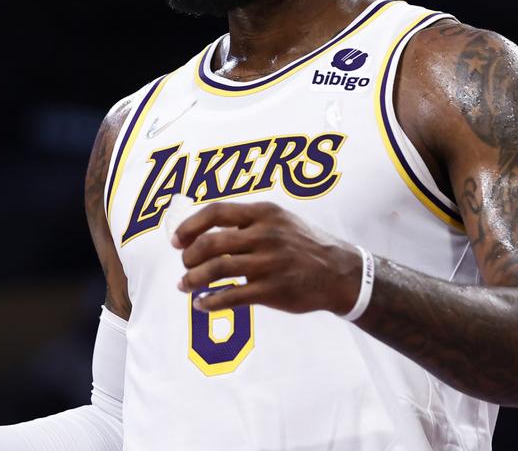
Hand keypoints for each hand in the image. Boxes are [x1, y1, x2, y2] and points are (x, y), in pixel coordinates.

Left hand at [171, 201, 360, 314]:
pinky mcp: (273, 290)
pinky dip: (210, 301)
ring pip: (217, 269)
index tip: (176, 240)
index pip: (216, 212)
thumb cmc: (303, 245)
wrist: (340, 273)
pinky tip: (201, 304)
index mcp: (264, 213)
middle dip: (189, 256)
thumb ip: (246, 221)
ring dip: (193, 279)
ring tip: (185, 285)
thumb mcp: (279, 220)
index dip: (190, 226)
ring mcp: (270, 263)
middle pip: (210, 243)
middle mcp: (265, 235)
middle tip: (184, 265)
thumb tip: (203, 231)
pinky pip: (232, 296)